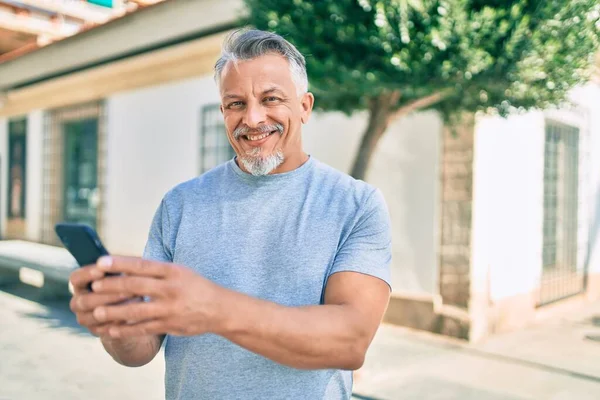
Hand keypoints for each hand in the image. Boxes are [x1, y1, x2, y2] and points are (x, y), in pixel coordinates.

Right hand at [69, 264, 136, 335]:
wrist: (126, 309)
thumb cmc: (123, 283)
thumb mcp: (120, 274)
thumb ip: (119, 267)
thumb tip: (129, 260)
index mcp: (80, 285)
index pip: (75, 278)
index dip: (87, 274)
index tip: (102, 270)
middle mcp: (78, 302)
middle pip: (85, 300)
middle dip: (108, 295)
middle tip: (129, 289)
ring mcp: (85, 319)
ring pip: (96, 316)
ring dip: (117, 308)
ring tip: (138, 300)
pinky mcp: (96, 331)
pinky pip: (106, 329)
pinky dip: (122, 321)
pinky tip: (137, 314)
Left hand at [88, 256, 223, 338]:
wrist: (219, 309)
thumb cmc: (194, 286)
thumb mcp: (180, 272)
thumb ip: (155, 270)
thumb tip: (124, 265)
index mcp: (172, 271)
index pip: (142, 265)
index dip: (120, 264)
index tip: (100, 262)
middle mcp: (170, 289)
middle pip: (136, 286)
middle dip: (112, 287)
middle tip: (93, 287)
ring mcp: (169, 309)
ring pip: (136, 311)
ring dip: (114, 312)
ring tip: (96, 312)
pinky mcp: (169, 325)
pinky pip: (143, 328)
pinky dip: (125, 330)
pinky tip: (111, 330)